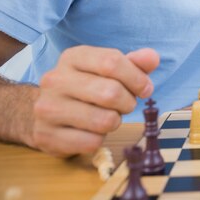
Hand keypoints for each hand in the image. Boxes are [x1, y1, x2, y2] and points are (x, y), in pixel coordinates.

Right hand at [30, 46, 158, 156]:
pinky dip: (99, 139)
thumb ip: (134, 63)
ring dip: (114, 122)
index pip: (112, 62)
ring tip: (106, 116)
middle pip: (111, 93)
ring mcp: (47, 108)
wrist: (47, 112)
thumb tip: (152, 58)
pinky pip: (92, 142)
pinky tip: (90, 131)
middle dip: (128, 103)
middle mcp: (56, 79)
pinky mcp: (47, 135)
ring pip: (104, 120)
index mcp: (73, 57)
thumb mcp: (109, 70)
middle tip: (124, 105)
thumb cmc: (87, 87)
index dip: (137, 78)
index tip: (145, 88)